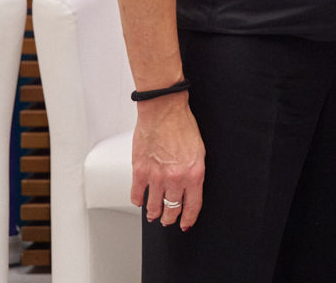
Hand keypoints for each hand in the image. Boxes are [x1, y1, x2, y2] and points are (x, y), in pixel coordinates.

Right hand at [130, 93, 204, 229]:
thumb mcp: (198, 151)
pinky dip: (138, 201)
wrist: (164, 111)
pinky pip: (137, 194)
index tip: (185, 224)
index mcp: (194, 173)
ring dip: (154, 213)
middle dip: (171, 218)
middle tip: (168, 220)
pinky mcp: (140, 171)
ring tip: (154, 215)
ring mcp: (156, 176)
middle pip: (172, 209)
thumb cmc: (182, 125)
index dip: (189, 218)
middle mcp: (175, 178)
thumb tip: (189, 187)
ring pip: (154, 207)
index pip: (193, 205)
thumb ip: (193, 171)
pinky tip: (140, 201)